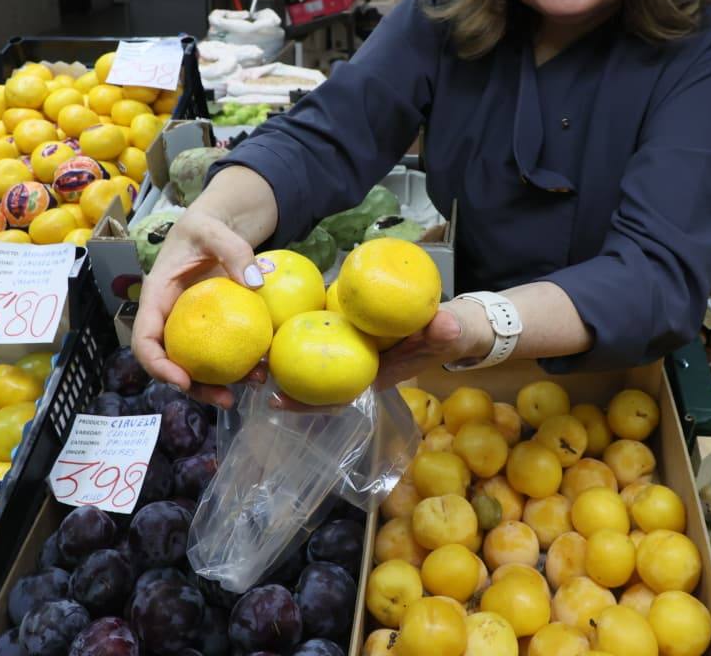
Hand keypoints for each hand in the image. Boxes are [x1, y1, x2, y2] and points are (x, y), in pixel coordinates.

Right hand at [133, 209, 266, 407]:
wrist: (217, 227)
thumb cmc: (206, 226)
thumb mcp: (214, 230)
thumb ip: (233, 250)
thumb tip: (254, 282)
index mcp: (157, 297)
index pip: (144, 339)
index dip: (157, 365)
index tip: (183, 380)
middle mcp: (169, 318)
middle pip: (170, 363)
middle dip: (194, 388)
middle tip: (225, 399)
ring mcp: (190, 326)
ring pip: (195, 364)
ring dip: (219, 383)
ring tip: (251, 385)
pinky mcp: (211, 327)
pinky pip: (218, 351)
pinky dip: (237, 363)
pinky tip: (261, 367)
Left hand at [267, 300, 492, 410]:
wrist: (458, 319)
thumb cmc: (453, 331)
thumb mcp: (452, 330)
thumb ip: (447, 330)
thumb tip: (446, 326)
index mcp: (375, 374)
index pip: (336, 396)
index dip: (307, 403)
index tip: (279, 401)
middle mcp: (359, 364)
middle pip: (316, 378)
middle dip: (285, 378)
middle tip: (252, 371)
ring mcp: (356, 347)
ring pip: (316, 354)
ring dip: (287, 351)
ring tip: (255, 347)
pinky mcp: (355, 328)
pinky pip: (327, 326)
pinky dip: (306, 321)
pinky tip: (282, 307)